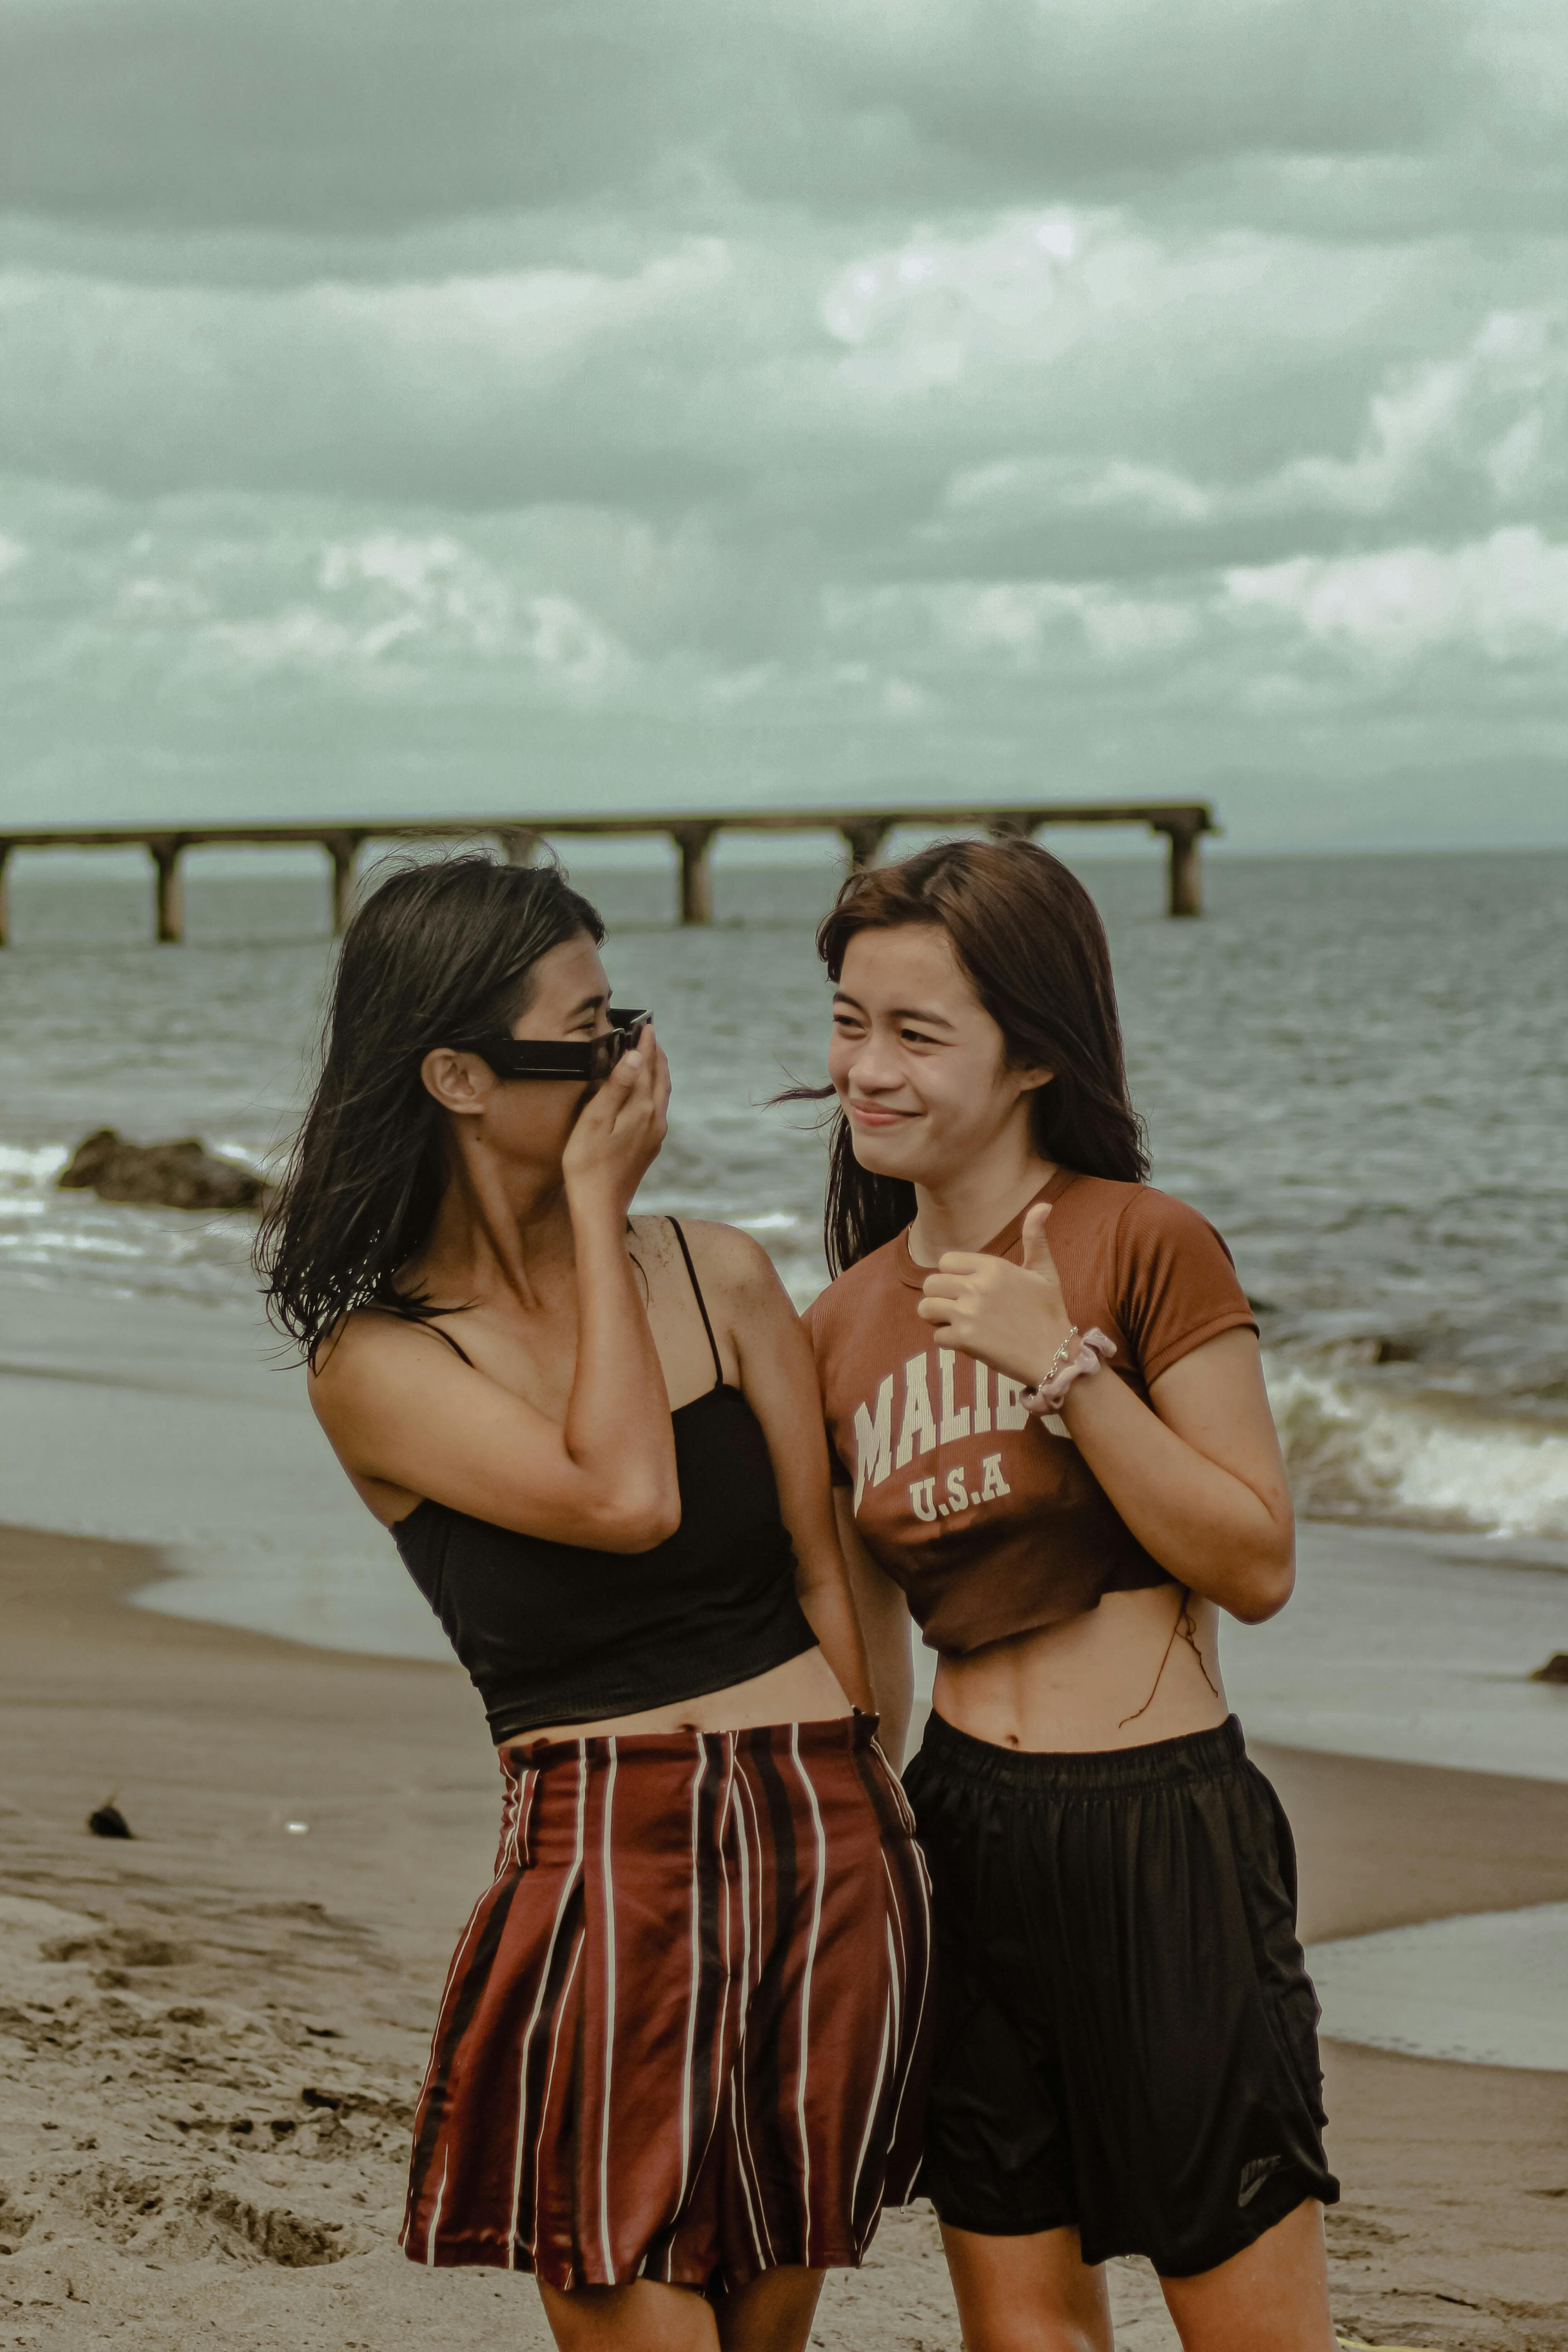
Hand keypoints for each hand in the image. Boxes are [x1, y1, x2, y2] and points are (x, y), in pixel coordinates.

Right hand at [562, 1026, 670, 1219]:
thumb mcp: (595, 1121)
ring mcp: (655, 1135)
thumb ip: (617, 1087)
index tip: (646, 1024)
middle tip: (649, 1034)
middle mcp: (655, 1120)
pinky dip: (654, 1091)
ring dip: (657, 1072)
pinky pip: (657, 1110)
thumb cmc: (588, 1165)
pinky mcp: (649, 1148)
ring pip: (662, 1094)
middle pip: (660, 1078)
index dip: (647, 1044)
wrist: (600, 1208)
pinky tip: (645, 1094)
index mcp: (643, 1109)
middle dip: (655, 1054)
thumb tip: (636, 1056)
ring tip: (650, 1057)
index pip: (648, 1066)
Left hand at [915, 1202, 1072, 1385]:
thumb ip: (1035, 1238)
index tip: (966, 1287)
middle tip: (956, 1306)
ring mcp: (968, 1314)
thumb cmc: (1050, 1313)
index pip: (946, 1261)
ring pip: (926, 1308)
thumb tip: (1044, 1205)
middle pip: (930, 1284)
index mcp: (993, 1268)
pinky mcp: (964, 1340)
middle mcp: (977, 1287)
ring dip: (936, 1317)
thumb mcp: (1045, 1272)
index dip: (951, 1275)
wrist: (1055, 1355)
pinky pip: (936, 1336)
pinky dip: (948, 1341)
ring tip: (954, 1321)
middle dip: (939, 1295)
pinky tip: (967, 1341)